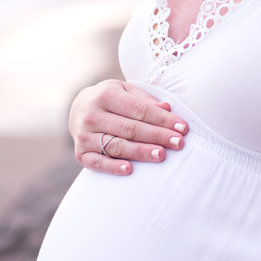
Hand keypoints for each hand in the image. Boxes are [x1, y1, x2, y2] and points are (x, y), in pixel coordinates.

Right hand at [69, 80, 189, 174]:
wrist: (78, 108)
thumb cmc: (110, 100)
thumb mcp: (125, 91)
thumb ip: (145, 100)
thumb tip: (167, 109)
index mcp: (105, 95)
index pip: (139, 109)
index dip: (162, 119)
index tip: (182, 128)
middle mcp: (92, 114)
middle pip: (129, 128)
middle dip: (157, 136)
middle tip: (178, 143)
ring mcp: (83, 135)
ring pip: (116, 146)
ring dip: (140, 152)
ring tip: (161, 155)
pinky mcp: (80, 153)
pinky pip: (98, 163)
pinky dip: (113, 167)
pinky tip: (130, 169)